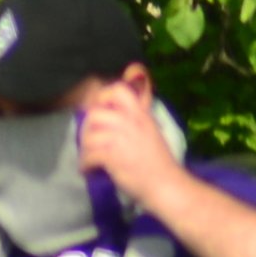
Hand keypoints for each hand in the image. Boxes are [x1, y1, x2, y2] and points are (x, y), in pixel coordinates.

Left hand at [73, 86, 182, 214]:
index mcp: (142, 114)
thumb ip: (139, 104)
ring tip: (93, 160)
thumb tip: (135, 68)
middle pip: (95, 114)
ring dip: (86, 149)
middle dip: (88, 130)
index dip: (103, 98)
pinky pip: (89, 155)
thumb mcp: (150, 128)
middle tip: (94, 144)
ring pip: (89, 134)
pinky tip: (92, 171)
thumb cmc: (159, 162)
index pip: (118, 90)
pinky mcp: (114, 156)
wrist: (169, 188)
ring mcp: (123, 138)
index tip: (102, 114)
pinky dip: (87, 165)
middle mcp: (133, 122)